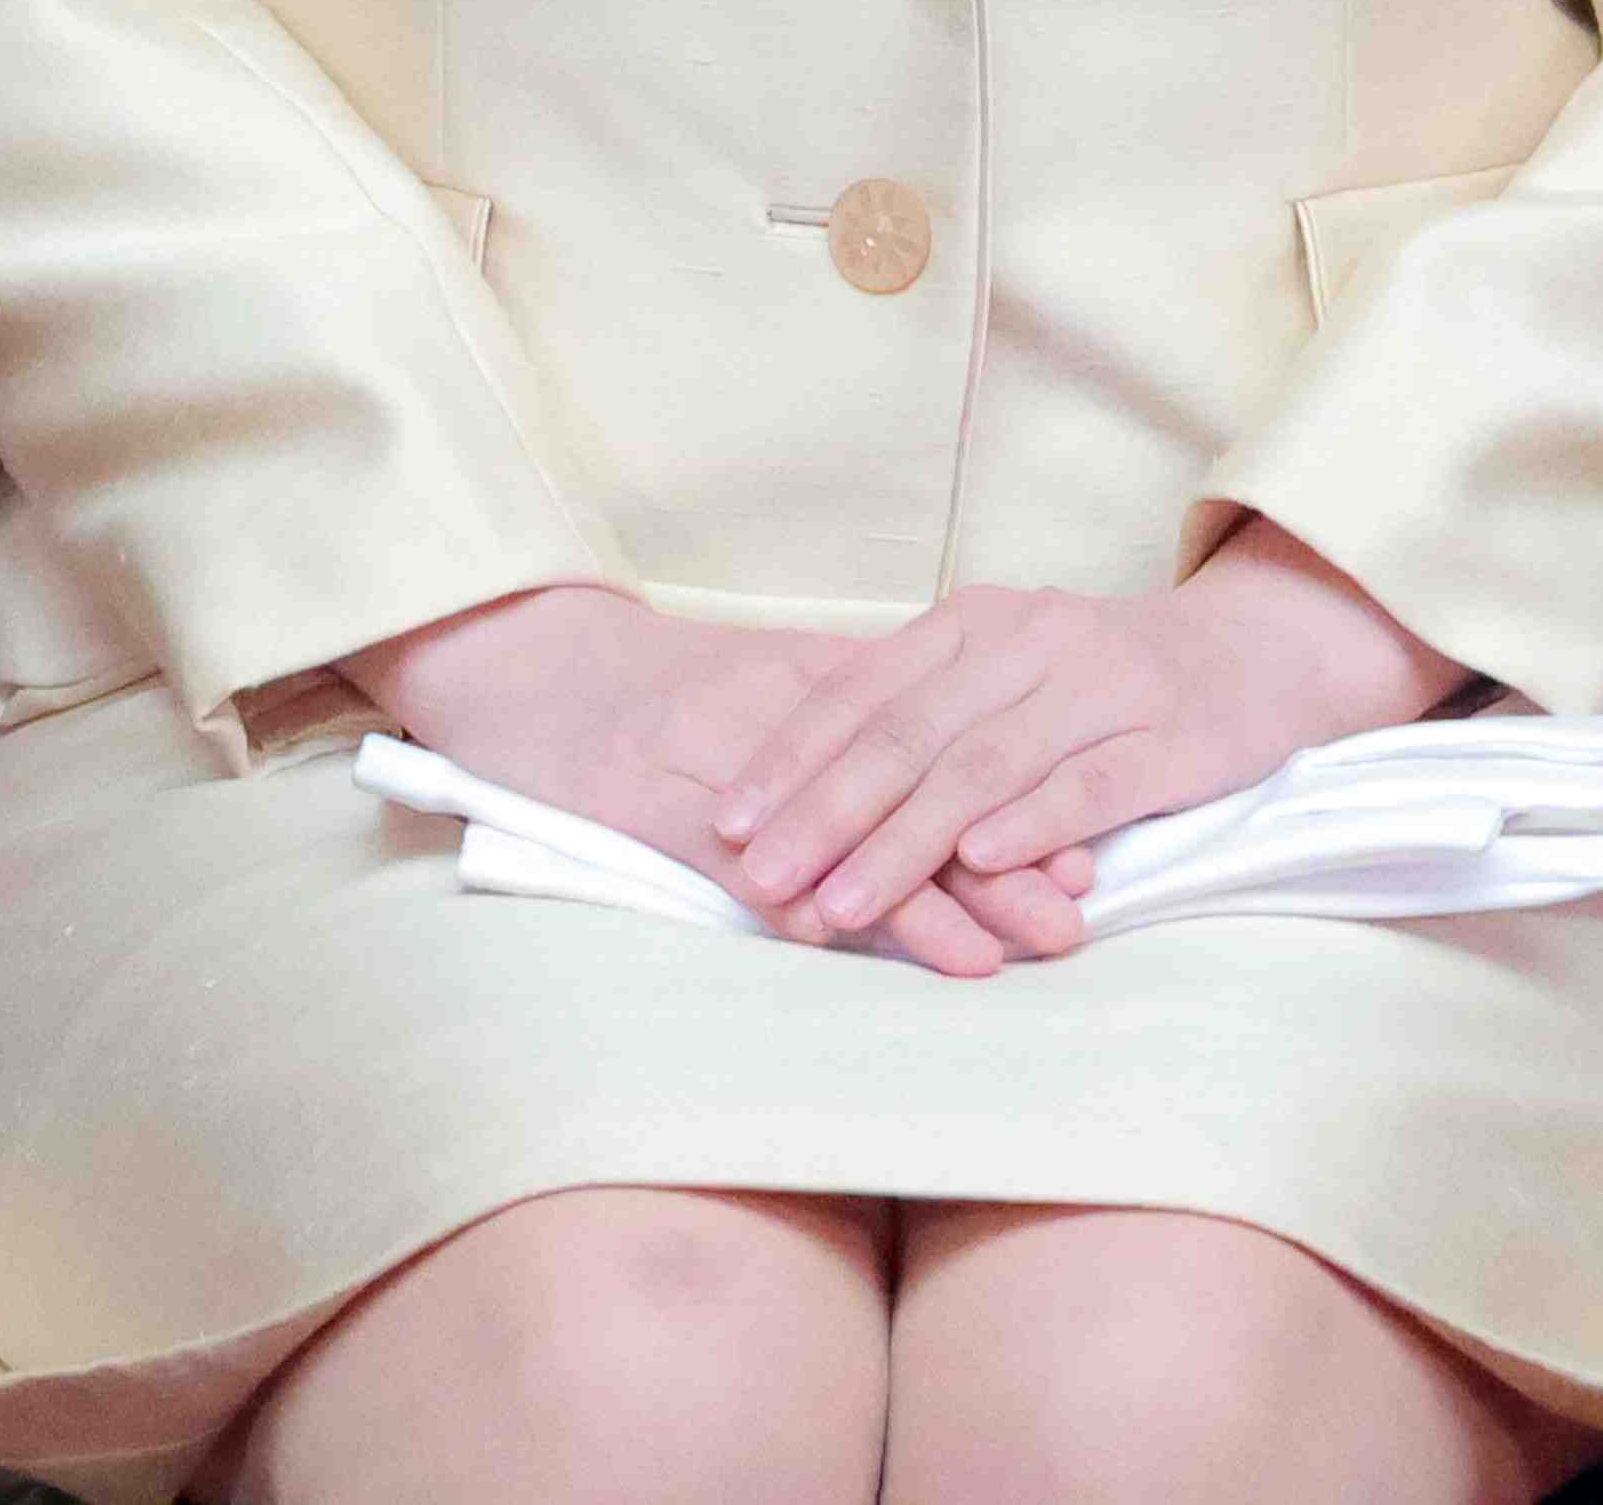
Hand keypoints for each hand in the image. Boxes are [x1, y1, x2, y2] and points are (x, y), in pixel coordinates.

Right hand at [341, 580, 1084, 976]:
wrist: (516, 656)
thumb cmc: (635, 682)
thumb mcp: (752, 683)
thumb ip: (840, 716)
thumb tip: (944, 768)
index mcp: (807, 677)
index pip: (934, 746)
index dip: (1010, 800)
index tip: (1086, 846)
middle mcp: (777, 708)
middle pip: (909, 788)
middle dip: (997, 859)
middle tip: (1076, 913)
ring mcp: (718, 756)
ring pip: (844, 828)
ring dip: (932, 895)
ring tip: (1014, 945)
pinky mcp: (654, 801)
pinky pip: (746, 857)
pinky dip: (807, 898)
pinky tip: (860, 940)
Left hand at [705, 521, 1479, 945]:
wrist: (1254, 652)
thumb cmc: (1106, 680)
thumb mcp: (1006, 673)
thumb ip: (925, 716)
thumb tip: (806, 791)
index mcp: (975, 619)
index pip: (863, 692)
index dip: (794, 758)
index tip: (731, 824)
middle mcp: (1026, 638)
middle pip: (907, 732)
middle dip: (824, 812)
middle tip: (761, 879)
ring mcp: (1096, 685)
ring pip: (979, 767)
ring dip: (902, 841)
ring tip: (841, 903)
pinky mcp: (1163, 736)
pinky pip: (1084, 784)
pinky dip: (1028, 823)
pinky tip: (978, 865)